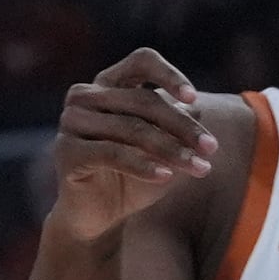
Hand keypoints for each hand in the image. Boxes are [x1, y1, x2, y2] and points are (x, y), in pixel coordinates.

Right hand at [44, 49, 214, 240]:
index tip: (193, 99)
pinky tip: (166, 177)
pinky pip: (113, 153)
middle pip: (143, 100)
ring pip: (132, 129)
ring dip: (171, 150)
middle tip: (212, 148)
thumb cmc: (134, 177)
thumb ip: (178, 129)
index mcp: (109, 84)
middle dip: (182, 126)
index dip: (169, 75)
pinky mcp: (66, 151)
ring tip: (200, 169)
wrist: (99, 217)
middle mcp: (85, 96)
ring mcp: (72, 121)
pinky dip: (142, 165)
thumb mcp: (164, 151)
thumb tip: (198, 110)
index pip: (142, 61)